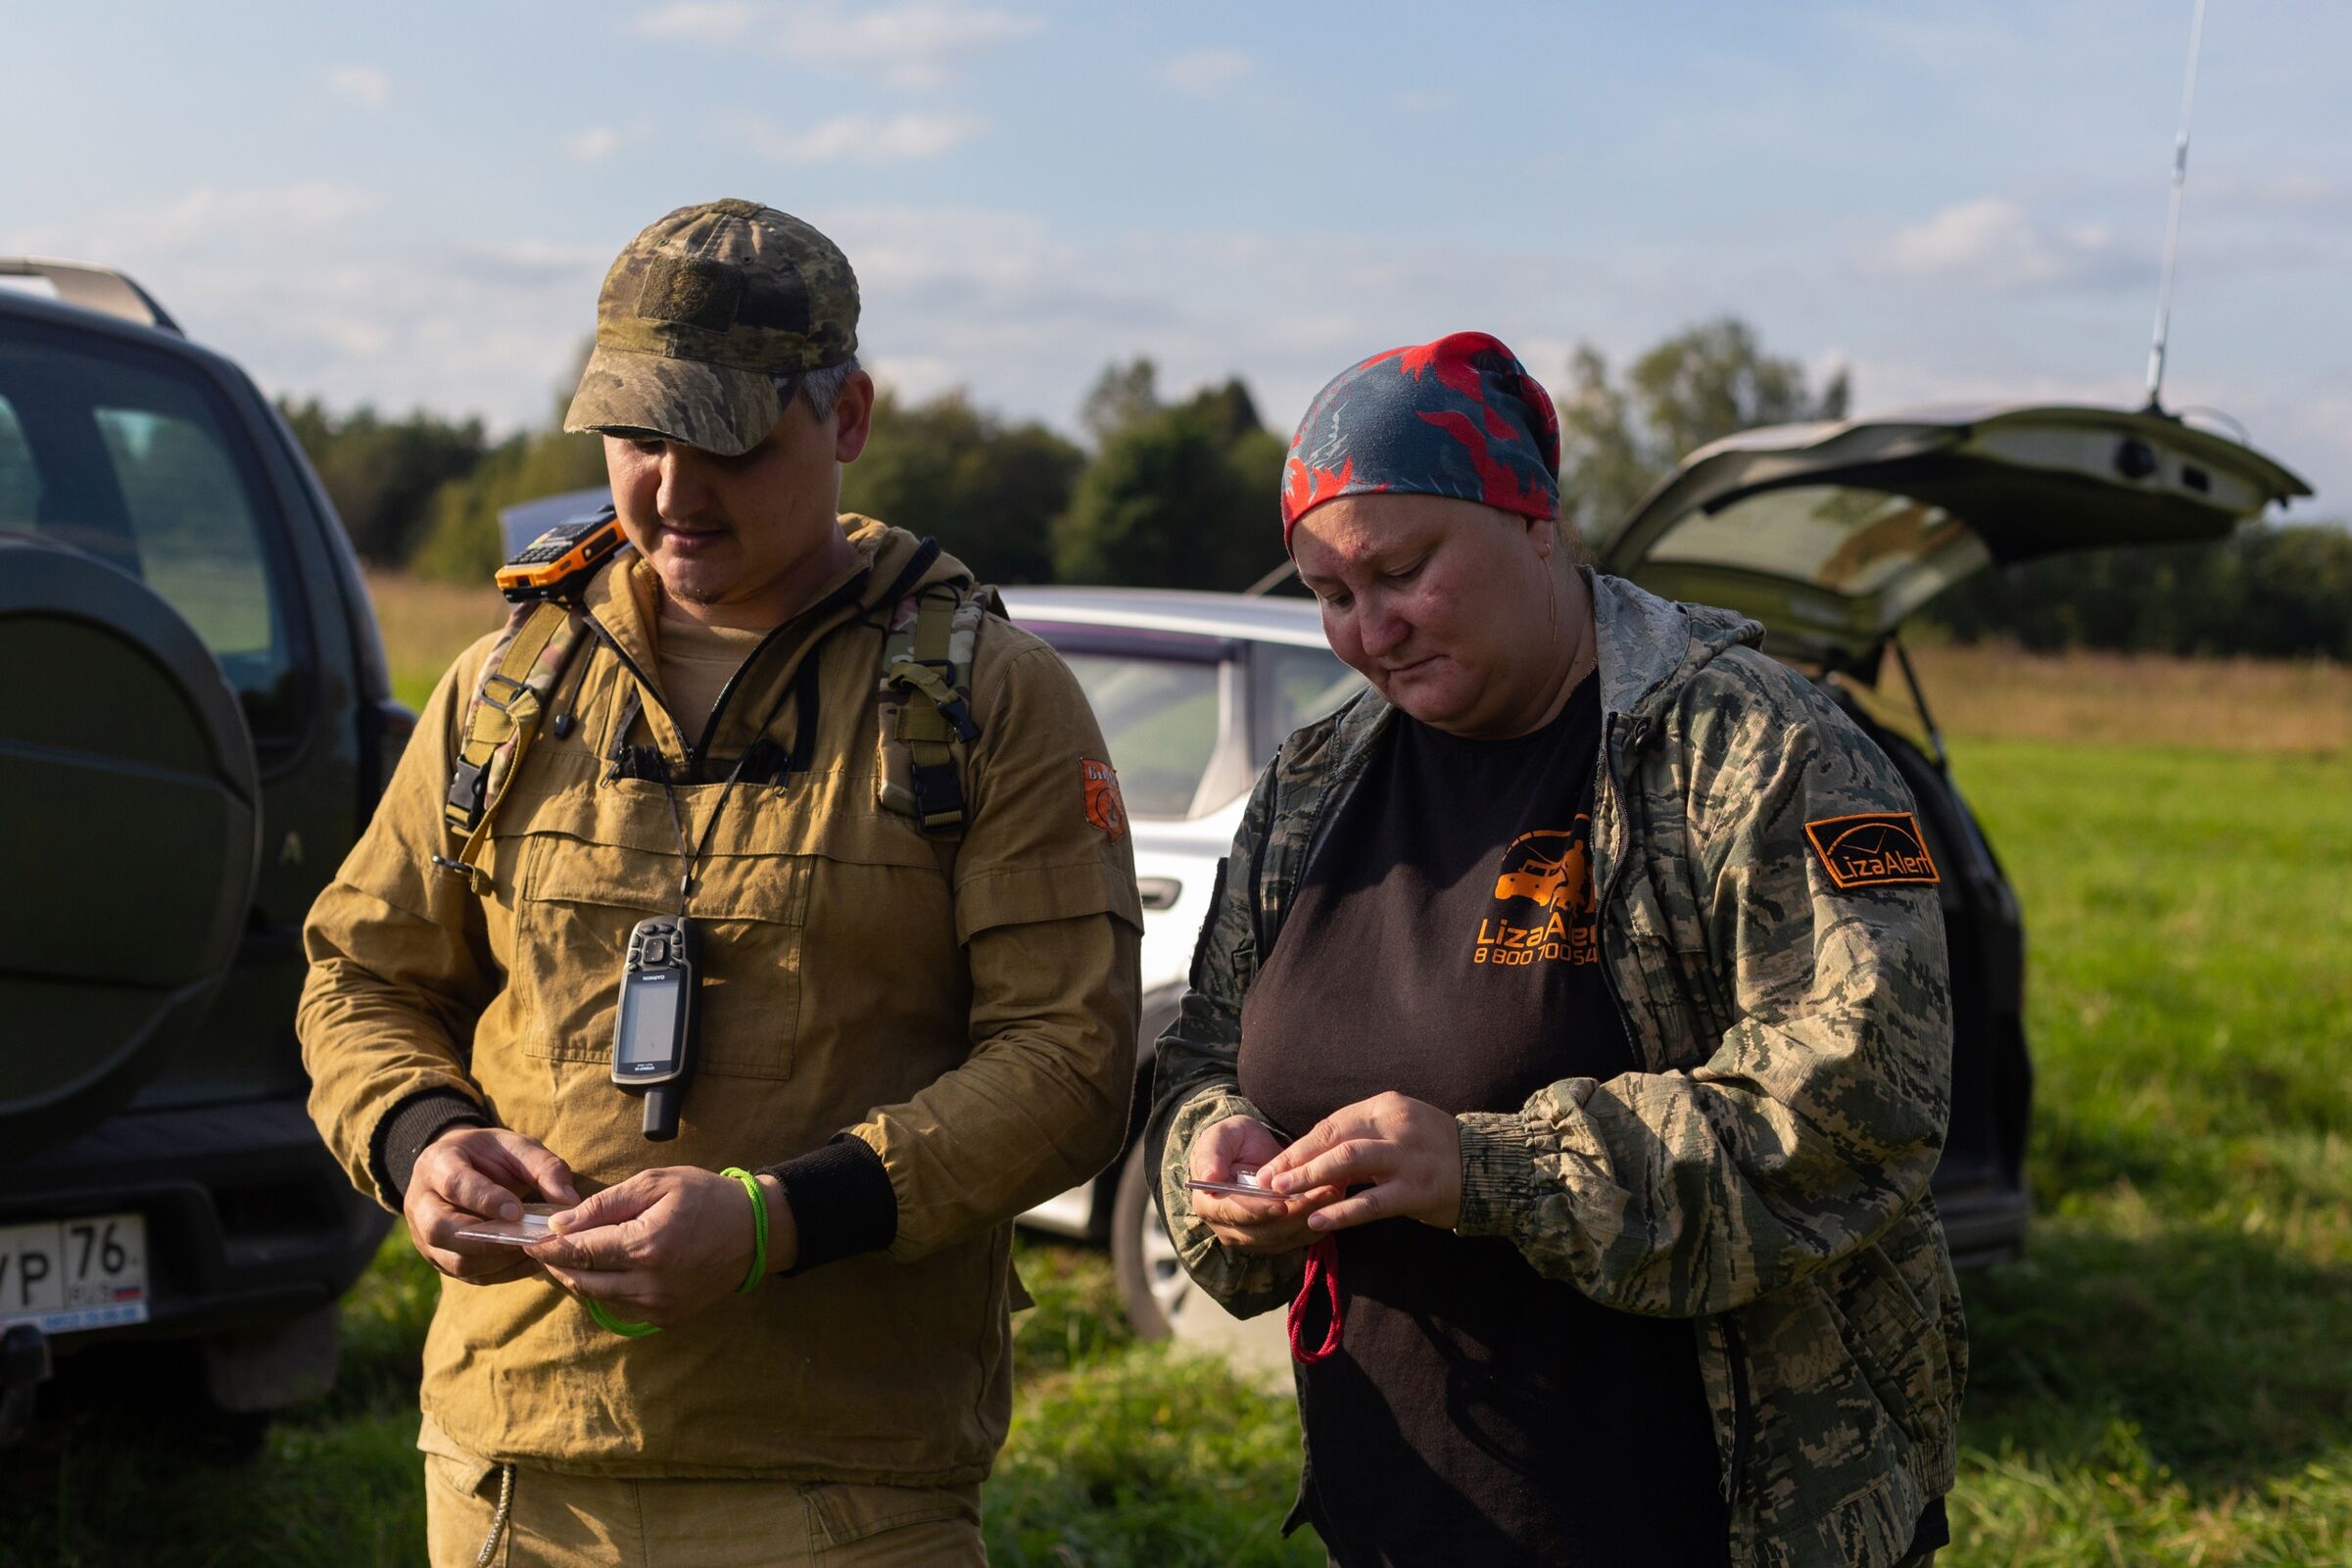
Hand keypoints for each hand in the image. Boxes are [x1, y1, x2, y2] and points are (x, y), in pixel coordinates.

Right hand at [404, 1126, 579, 1283]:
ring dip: (499, 1260)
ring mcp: (425, 1236)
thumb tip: (570, 1201)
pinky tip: (529, 1261)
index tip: (517, 1211)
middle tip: (526, 1238)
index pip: (454, 1184)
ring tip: (534, 1250)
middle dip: (486, 1239)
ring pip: (454, 1261)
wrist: (463, 1167)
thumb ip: (544, 1168)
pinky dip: (502, 1272)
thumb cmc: (492, 1156)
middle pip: (440, 1229)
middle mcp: (421, 1203)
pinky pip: (469, 1276)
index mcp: (437, 1163)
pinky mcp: (440, 1259)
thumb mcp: (518, 1147)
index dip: (485, 1199)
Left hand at [526, 1167, 797, 1329]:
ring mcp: (658, 1306)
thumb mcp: (656, 1184)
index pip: (581, 1252)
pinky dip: (604, 1288)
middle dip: (558, 1264)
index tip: (527, 1239)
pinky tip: (604, 1269)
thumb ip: (605, 1205)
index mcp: (647, 1246)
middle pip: (582, 1281)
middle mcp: (650, 1284)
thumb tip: (561, 1224)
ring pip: (598, 1297)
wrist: (755, 1231)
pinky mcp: (666, 1317)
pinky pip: (620, 1305)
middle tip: (542, 1247)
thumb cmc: (706, 1197)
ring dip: (579, 1278)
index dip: (549, 1247)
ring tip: (570, 1255)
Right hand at [1187, 1116, 1337, 1255]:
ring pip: (1285, 1238)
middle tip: (1322, 1193)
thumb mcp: (1219, 1137)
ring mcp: (1253, 1238)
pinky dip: (1318, 1223)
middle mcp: (1229, 1229)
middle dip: (1295, 1214)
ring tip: (1333, 1193)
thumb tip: (1207, 1179)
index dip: (1258, 1210)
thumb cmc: (1233, 1140)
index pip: (1234, 1214)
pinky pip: (1299, 1239)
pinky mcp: (1276, 1240)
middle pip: (1264, 1232)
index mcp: (1209, 1205)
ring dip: (1311, 1218)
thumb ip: (1211, 1154)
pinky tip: (1334, 1204)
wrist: (1252, 1151)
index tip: (1280, 1203)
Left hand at [1257, 1091, 1462, 1233]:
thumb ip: (1360, 1137)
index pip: (1331, 1125)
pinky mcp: (1416, 1191)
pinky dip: (1340, 1211)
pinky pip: (1371, 1202)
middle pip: (1333, 1139)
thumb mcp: (1398, 1128)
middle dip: (1295, 1161)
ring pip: (1347, 1163)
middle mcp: (1395, 1126)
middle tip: (1268, 1181)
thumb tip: (1310, 1157)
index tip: (1273, 1164)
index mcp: (1386, 1106)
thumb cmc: (1433, 1149)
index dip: (1298, 1146)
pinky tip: (1317, 1220)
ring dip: (1310, 1179)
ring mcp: (1407, 1159)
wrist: (1489, 1168)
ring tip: (1284, 1195)